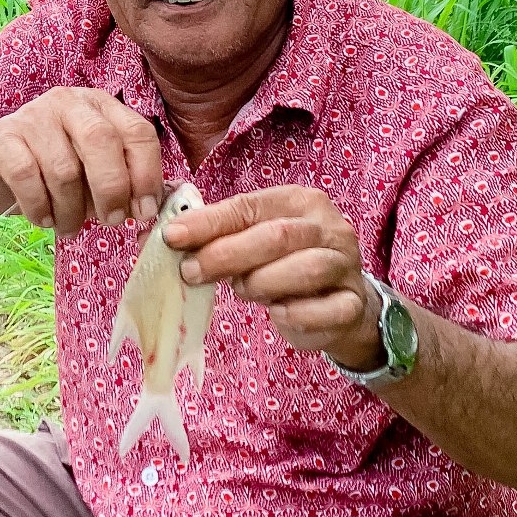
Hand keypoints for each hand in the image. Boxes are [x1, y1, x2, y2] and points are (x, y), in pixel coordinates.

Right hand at [0, 88, 163, 235]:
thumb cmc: (55, 171)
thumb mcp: (95, 171)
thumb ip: (126, 182)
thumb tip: (154, 209)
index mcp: (100, 106)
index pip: (137, 131)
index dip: (147, 174)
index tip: (144, 212)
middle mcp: (68, 103)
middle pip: (101, 141)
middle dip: (112, 189)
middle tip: (110, 221)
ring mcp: (33, 117)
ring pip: (64, 168)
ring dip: (71, 210)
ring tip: (69, 226)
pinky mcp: (2, 140)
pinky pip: (27, 176)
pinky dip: (39, 206)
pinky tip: (43, 219)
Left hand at [163, 185, 383, 367]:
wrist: (337, 306)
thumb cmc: (284, 266)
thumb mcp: (251, 243)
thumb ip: (217, 237)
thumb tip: (163, 237)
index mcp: (298, 201)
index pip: (249, 206)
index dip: (209, 222)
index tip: (172, 236)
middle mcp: (327, 227)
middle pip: (277, 235)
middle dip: (228, 253)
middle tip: (190, 271)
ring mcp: (345, 265)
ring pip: (308, 268)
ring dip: (264, 282)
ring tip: (240, 291)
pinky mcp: (352, 303)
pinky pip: (330, 309)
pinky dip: (299, 314)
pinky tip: (278, 315)